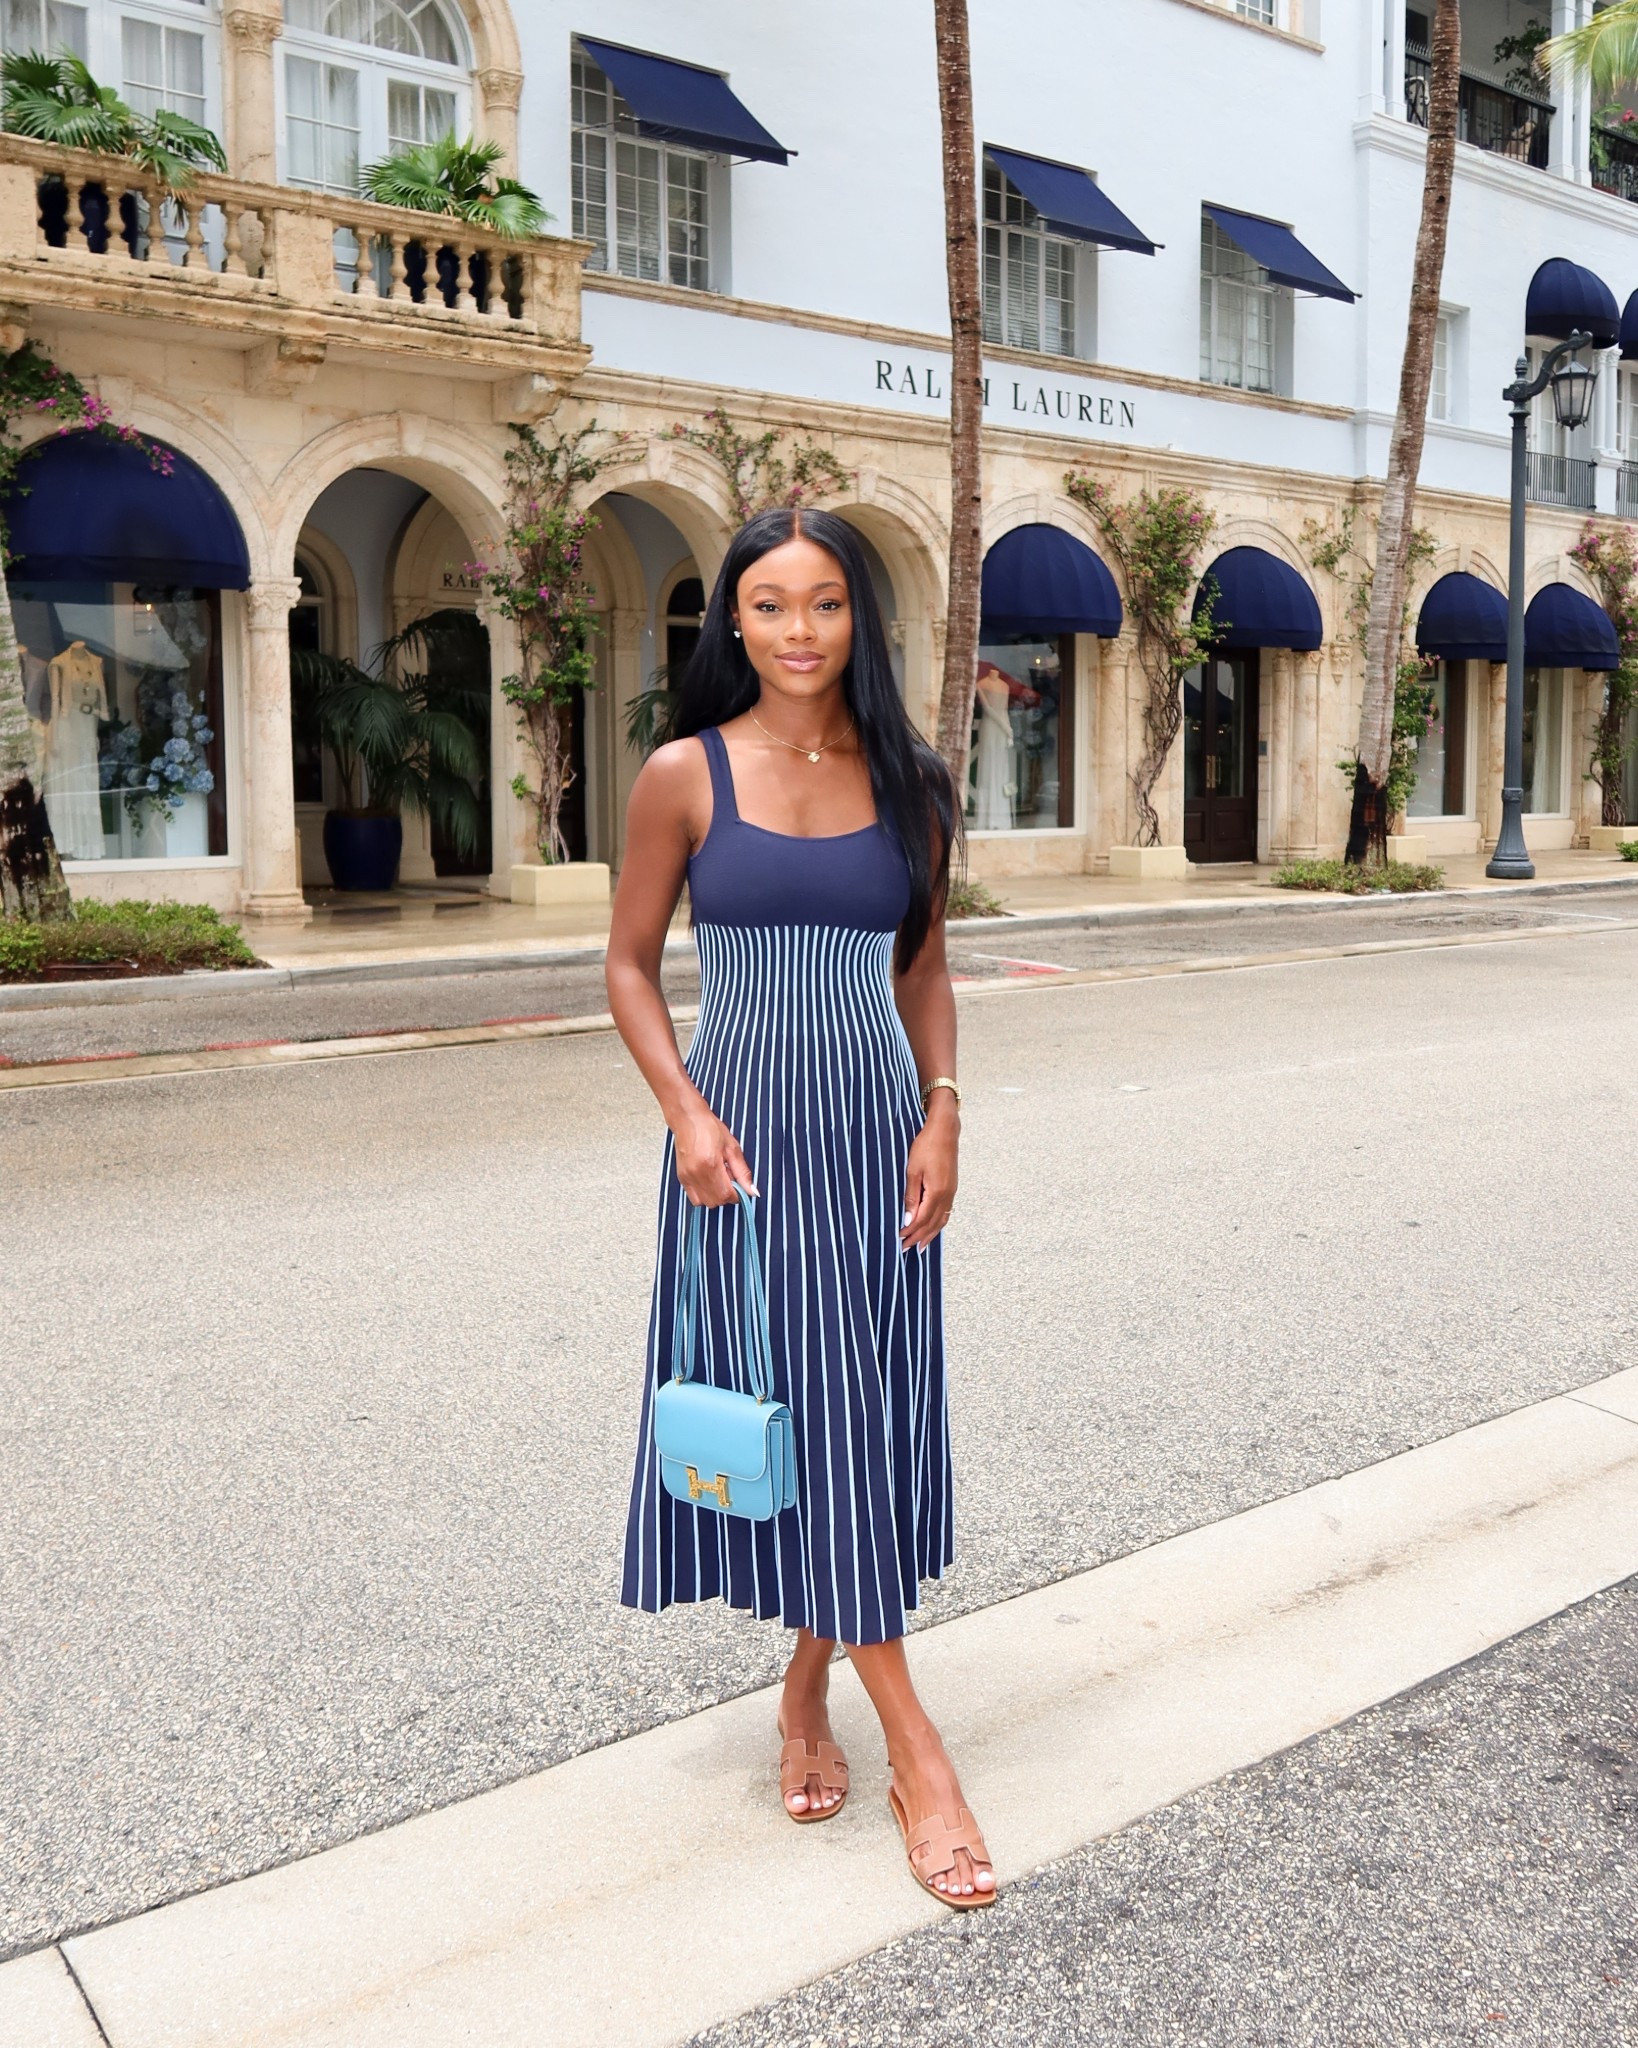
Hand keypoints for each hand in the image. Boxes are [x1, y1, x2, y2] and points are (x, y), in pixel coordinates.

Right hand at [673, 1099, 755, 1206]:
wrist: (688, 1119)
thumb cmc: (709, 1128)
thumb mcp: (732, 1147)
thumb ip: (742, 1172)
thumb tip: (752, 1191)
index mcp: (711, 1165)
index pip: (727, 1195)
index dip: (737, 1194)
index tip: (740, 1184)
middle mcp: (697, 1174)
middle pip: (717, 1202)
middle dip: (727, 1194)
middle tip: (728, 1177)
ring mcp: (687, 1177)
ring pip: (706, 1202)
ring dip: (716, 1196)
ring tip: (718, 1177)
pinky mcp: (681, 1178)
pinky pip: (694, 1198)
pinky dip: (704, 1195)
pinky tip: (708, 1180)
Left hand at [901, 1094, 957, 1247]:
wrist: (945, 1131)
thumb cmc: (926, 1147)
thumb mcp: (912, 1171)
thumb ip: (911, 1196)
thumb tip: (908, 1219)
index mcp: (936, 1192)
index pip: (921, 1219)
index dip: (910, 1231)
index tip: (899, 1239)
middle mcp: (947, 1195)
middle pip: (932, 1224)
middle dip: (919, 1238)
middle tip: (906, 1249)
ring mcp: (951, 1192)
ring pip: (941, 1220)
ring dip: (930, 1234)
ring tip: (920, 1246)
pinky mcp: (952, 1187)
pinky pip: (946, 1212)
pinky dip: (938, 1224)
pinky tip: (933, 1228)